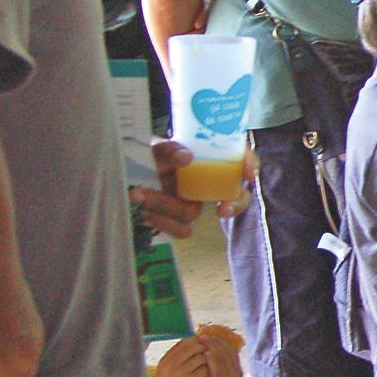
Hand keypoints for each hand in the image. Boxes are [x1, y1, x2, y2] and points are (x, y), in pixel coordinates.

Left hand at [134, 140, 255, 238]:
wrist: (125, 174)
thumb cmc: (145, 156)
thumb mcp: (156, 146)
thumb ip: (170, 149)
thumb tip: (187, 158)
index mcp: (207, 158)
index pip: (241, 158)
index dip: (251, 164)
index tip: (248, 174)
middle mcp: (206, 182)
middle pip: (238, 197)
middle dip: (235, 205)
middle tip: (222, 209)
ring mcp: (191, 202)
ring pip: (195, 213)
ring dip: (167, 205)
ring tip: (140, 195)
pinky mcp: (177, 220)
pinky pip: (183, 230)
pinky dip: (165, 223)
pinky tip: (147, 213)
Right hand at [153, 336, 207, 376]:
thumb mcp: (166, 371)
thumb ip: (176, 357)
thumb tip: (193, 340)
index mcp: (165, 360)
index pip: (184, 341)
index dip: (195, 343)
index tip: (201, 349)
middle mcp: (171, 364)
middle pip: (195, 346)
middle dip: (203, 351)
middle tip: (207, 359)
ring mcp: (180, 373)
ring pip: (202, 357)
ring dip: (207, 362)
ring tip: (205, 370)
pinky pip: (205, 369)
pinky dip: (208, 373)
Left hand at [193, 330, 242, 376]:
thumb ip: (219, 367)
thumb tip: (211, 352)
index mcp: (237, 371)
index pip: (231, 349)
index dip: (220, 341)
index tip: (209, 336)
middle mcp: (236, 373)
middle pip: (227, 350)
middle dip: (215, 341)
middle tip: (203, 335)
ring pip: (222, 356)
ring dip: (211, 346)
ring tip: (200, 341)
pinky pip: (216, 367)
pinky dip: (210, 358)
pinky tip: (202, 353)